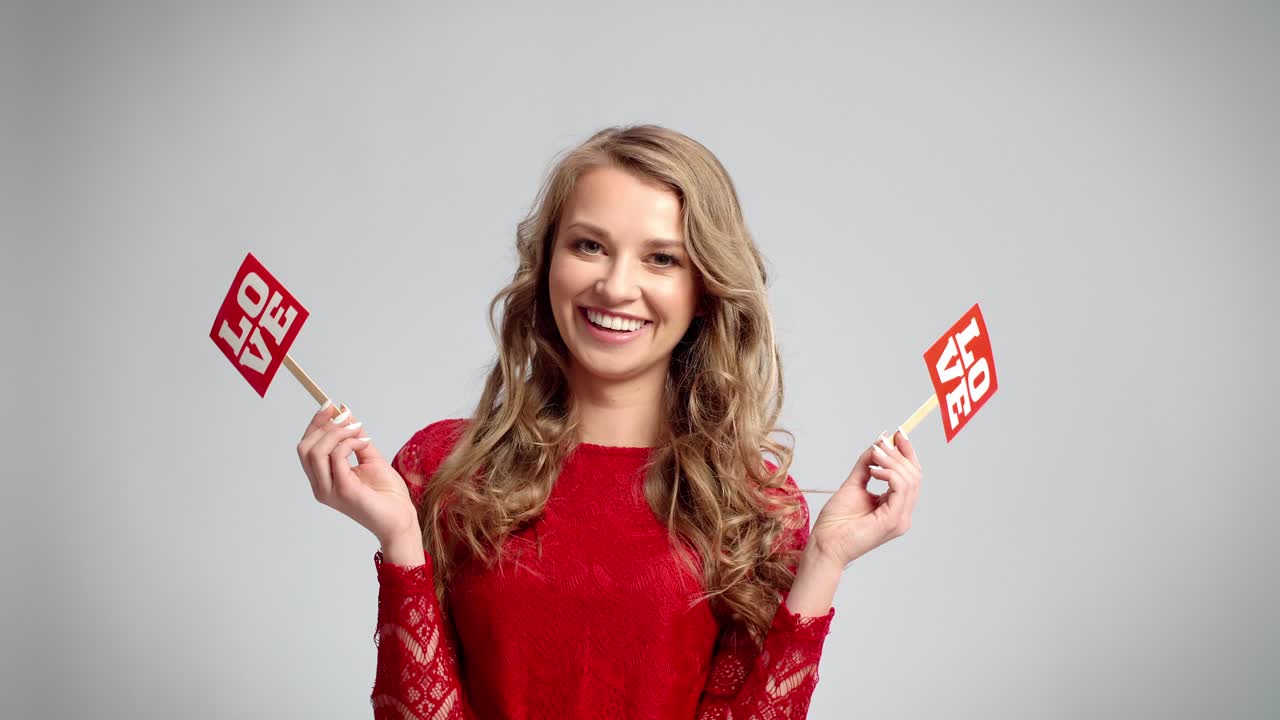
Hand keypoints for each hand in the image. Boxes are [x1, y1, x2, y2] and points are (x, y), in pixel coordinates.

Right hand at [296, 401, 418, 544]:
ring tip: (358, 431)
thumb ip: (356, 438)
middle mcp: (321, 486)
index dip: (316, 424)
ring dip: (337, 433)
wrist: (401, 520)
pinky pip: (336, 457)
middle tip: (347, 418)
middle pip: (305, 448)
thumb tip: (345, 413)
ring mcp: (329, 490)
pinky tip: (364, 442)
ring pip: (316, 451)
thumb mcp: (370, 458)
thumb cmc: (387, 494)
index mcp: (323, 479)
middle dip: (324, 426)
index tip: (330, 406)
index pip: (306, 448)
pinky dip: (349, 443)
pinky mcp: (344, 491)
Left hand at [808, 428, 922, 568]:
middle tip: (881, 443)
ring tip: (874, 455)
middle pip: (915, 475)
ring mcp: (900, 519)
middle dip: (899, 454)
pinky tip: (873, 470)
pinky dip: (889, 472)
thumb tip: (880, 442)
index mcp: (896, 507)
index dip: (908, 453)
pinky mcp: (893, 521)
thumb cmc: (836, 520)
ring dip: (892, 461)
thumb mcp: (854, 484)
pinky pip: (901, 488)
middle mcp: (903, 514)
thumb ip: (867, 464)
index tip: (899, 433)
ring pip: (910, 479)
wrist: (824, 543)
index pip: (912, 476)